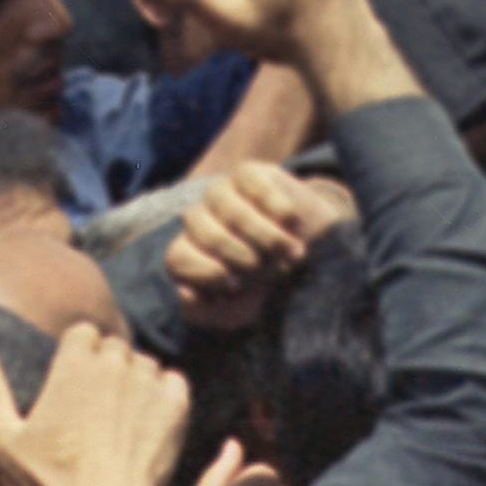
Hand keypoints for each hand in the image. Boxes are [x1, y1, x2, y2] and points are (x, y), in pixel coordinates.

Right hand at [0, 322, 190, 485]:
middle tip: (95, 410)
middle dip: (106, 368)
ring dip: (135, 382)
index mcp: (75, 361)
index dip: (78, 355)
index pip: (83, 332)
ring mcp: (148, 382)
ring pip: (144, 364)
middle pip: (114, 347)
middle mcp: (115, 362)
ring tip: (120, 420)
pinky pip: (174, 382)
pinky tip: (146, 424)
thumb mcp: (3, 437)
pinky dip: (164, 397)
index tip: (72, 384)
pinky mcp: (176, 404)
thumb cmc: (48, 479)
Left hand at [164, 162, 357, 328]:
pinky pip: (259, 190)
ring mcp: (219, 193)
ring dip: (270, 240)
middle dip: (245, 259)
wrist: (307, 253)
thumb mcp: (235, 312)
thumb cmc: (262, 287)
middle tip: (273, 272)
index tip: (237, 286)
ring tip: (294, 254)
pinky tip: (293, 225)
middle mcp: (196, 219)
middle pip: (210, 236)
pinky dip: (281, 212)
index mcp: (185, 253)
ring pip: (236, 214)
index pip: (177, 259)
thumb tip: (184, 293)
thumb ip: (204, 312)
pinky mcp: (247, 174)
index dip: (208, 274)